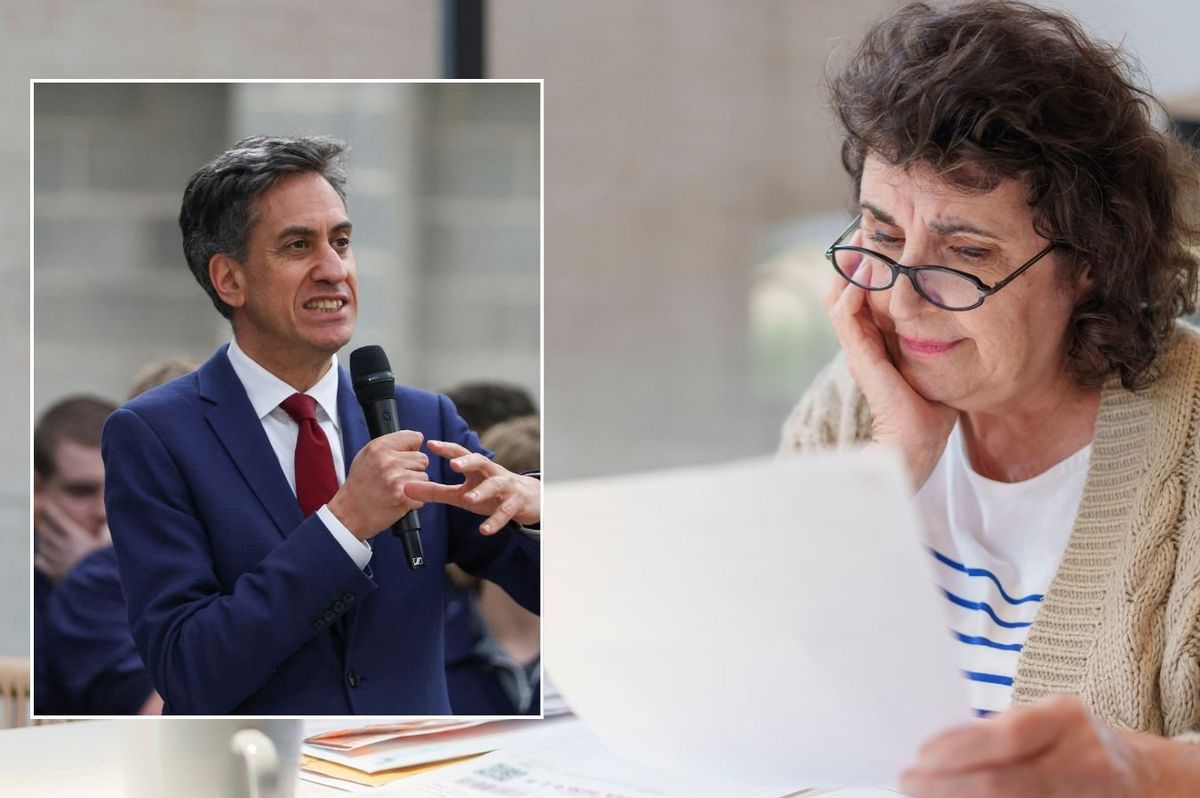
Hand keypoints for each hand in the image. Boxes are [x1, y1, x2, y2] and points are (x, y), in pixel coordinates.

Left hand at [34, 501, 110, 583]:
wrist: (96, 587)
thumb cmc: (105, 563)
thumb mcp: (109, 544)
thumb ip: (106, 530)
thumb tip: (105, 519)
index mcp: (74, 537)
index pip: (58, 519)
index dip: (51, 510)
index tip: (47, 503)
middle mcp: (61, 547)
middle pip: (46, 531)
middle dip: (44, 523)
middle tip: (43, 517)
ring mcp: (56, 561)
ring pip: (43, 546)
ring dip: (44, 539)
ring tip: (45, 535)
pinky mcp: (54, 574)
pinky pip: (41, 562)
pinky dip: (41, 558)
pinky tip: (42, 556)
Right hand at [327, 430, 428, 540]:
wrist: (349, 513)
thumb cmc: (359, 485)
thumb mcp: (366, 456)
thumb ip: (390, 446)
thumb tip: (418, 439)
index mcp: (379, 447)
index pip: (414, 437)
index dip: (412, 449)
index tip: (405, 456)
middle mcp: (388, 461)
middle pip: (422, 459)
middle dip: (414, 468)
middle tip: (397, 478)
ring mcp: (397, 480)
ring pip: (424, 477)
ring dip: (415, 485)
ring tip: (396, 489)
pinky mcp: (404, 498)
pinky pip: (423, 495)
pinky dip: (414, 500)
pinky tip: (398, 500)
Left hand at [404, 440, 539, 534]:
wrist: (528, 500)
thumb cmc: (490, 493)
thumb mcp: (462, 493)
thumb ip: (435, 491)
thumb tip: (406, 488)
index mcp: (477, 469)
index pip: (462, 454)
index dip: (447, 448)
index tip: (431, 445)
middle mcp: (492, 473)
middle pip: (481, 461)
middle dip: (468, 462)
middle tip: (453, 465)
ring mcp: (506, 487)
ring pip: (496, 485)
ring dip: (483, 491)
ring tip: (469, 498)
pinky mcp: (516, 503)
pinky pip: (506, 512)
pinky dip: (495, 521)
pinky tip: (484, 530)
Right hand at [825, 241, 955, 486]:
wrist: (915, 446)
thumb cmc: (932, 411)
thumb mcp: (940, 363)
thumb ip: (945, 337)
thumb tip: (973, 310)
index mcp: (877, 339)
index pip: (863, 292)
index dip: (870, 262)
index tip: (888, 234)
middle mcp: (862, 340)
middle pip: (846, 285)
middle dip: (855, 254)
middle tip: (869, 222)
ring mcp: (857, 348)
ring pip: (839, 294)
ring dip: (849, 265)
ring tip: (863, 235)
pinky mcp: (859, 356)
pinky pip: (845, 315)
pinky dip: (852, 289)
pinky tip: (866, 269)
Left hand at [898, 695, 1185, 796]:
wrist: (1138, 775)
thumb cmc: (1067, 741)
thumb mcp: (1041, 720)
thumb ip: (996, 733)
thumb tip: (930, 751)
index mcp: (1065, 719)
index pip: (1005, 737)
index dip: (956, 751)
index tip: (917, 758)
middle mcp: (1083, 760)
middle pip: (1003, 784)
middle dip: (945, 787)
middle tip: (908, 785)